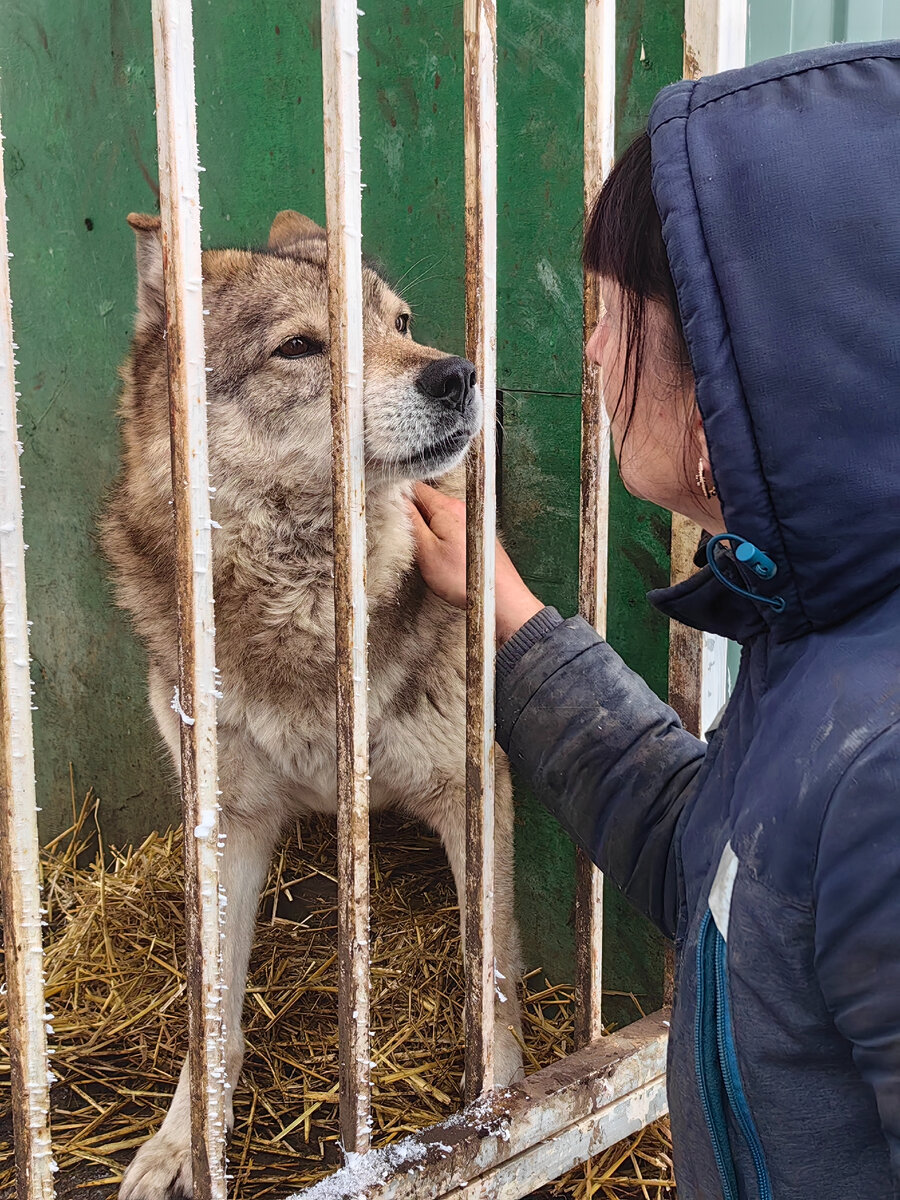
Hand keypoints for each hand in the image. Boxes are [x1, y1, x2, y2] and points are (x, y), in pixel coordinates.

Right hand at [407, 482, 544, 644]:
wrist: (497, 598)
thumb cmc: (463, 579)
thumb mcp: (427, 552)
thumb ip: (410, 523)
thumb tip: (396, 501)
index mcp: (447, 508)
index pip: (414, 489)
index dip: (396, 499)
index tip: (387, 515)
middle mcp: (461, 508)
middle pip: (426, 501)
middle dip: (410, 516)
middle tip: (402, 537)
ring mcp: (470, 520)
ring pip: (437, 516)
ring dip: (425, 528)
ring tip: (422, 550)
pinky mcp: (475, 534)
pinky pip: (449, 527)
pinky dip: (439, 536)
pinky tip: (439, 555)